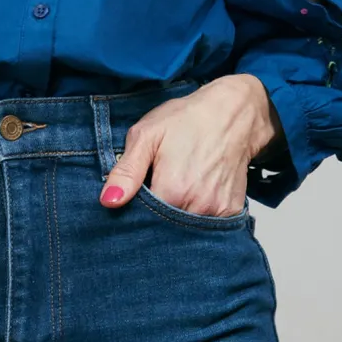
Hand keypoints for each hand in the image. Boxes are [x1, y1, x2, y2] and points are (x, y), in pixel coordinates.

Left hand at [99, 74, 282, 213]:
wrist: (233, 113)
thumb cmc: (188, 120)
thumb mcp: (147, 135)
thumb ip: (127, 171)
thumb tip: (109, 201)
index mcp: (172, 190)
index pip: (141, 218)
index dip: (134, 208)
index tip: (136, 193)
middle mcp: (197, 206)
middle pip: (164, 226)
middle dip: (155, 215)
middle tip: (159, 183)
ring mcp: (217, 211)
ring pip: (185, 227)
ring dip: (176, 214)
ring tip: (177, 185)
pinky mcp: (231, 211)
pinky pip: (207, 224)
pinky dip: (197, 213)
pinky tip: (195, 191)